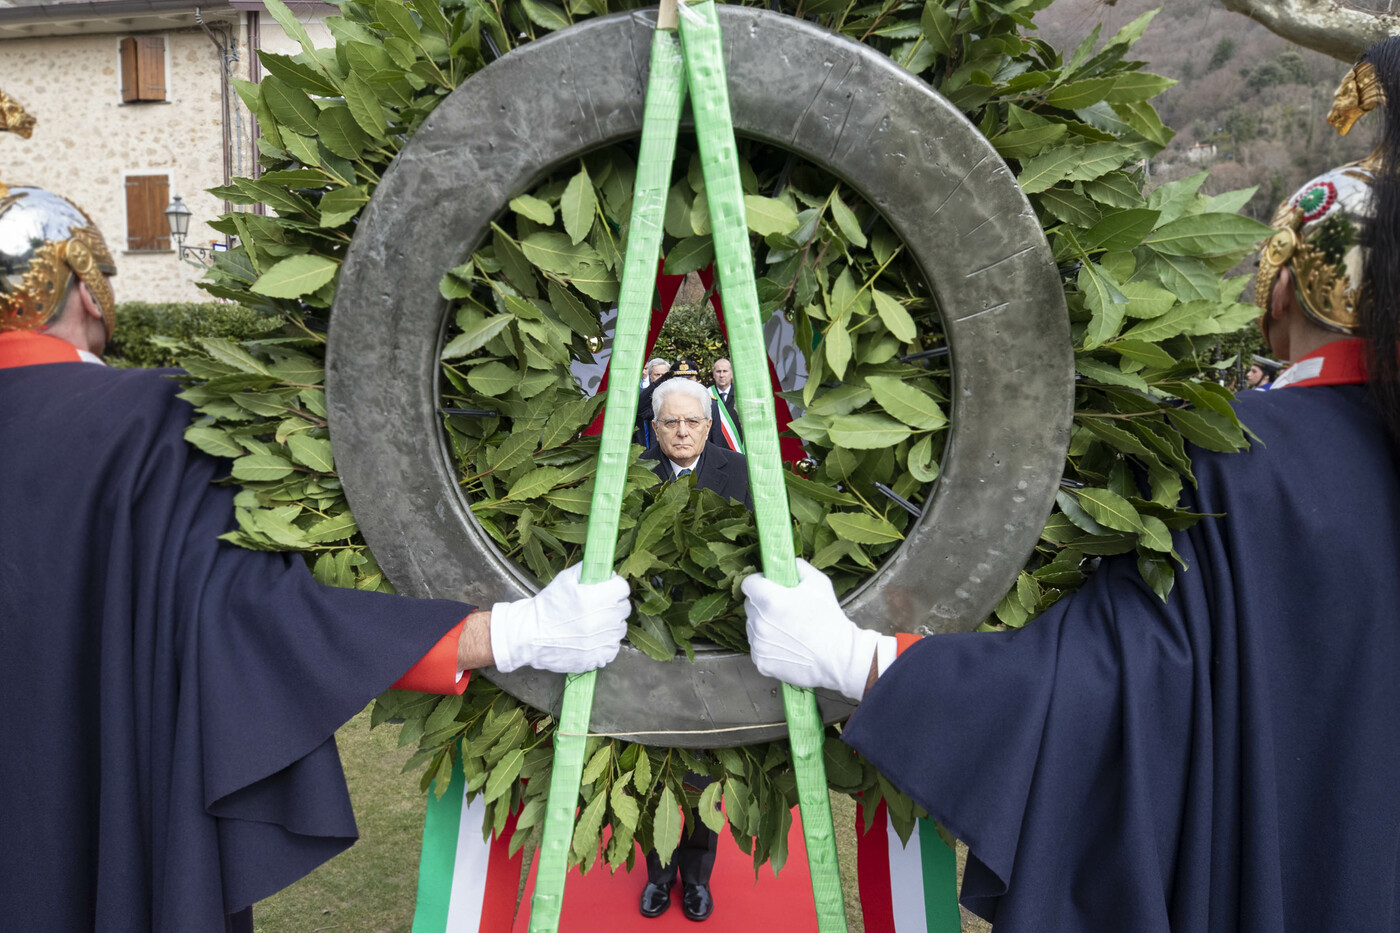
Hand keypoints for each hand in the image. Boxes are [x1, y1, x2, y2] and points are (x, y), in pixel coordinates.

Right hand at [490, 564, 630, 672]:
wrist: (529, 636)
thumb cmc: (546, 607)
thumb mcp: (564, 579)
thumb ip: (588, 571)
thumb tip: (606, 570)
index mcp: (595, 599)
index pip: (623, 588)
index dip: (615, 586)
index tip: (608, 589)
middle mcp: (601, 621)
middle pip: (624, 609)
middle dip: (614, 604)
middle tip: (599, 606)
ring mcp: (600, 642)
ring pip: (620, 629)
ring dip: (611, 624)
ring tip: (593, 623)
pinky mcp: (596, 658)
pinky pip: (612, 648)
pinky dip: (606, 643)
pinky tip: (591, 638)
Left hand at [742, 558, 891, 700]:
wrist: (838, 657)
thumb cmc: (829, 618)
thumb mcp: (818, 582)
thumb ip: (797, 567)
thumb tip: (783, 564)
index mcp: (768, 599)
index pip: (747, 583)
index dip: (760, 583)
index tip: (770, 587)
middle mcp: (758, 622)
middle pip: (750, 606)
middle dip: (762, 604)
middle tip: (784, 610)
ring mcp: (758, 644)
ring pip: (752, 627)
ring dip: (764, 626)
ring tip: (787, 631)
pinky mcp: (760, 662)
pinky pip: (757, 647)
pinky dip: (767, 646)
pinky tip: (786, 646)